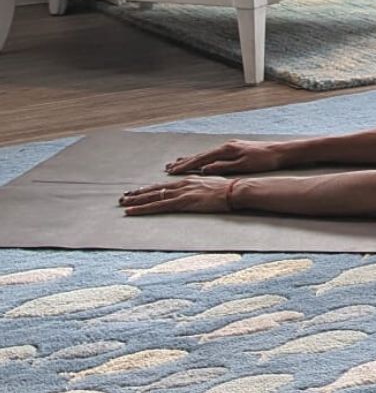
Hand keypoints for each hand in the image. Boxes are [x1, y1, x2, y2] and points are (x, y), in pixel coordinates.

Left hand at [118, 178, 233, 215]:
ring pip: (153, 196)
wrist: (235, 191)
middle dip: (138, 194)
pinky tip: (132, 212)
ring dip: (136, 201)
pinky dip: (143, 208)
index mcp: (188, 181)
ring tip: (123, 204)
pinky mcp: (183, 202)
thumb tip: (197, 193)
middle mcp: (182, 184)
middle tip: (123, 197)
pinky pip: (158, 206)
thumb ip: (200, 189)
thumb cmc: (228, 191)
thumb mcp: (212, 188)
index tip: (137, 192)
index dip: (149, 189)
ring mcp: (181, 193)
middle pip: (155, 189)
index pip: (164, 186)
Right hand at [165, 140, 282, 175]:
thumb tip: (204, 169)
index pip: (201, 159)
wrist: (281, 151)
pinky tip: (200, 160)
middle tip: (168, 167)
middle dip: (183, 162)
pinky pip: (214, 154)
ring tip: (178, 162)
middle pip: (201, 155)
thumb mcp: (243, 166)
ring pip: (206, 154)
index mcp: (226, 150)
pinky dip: (203, 158)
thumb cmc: (264, 160)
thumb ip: (223, 167)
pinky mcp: (236, 148)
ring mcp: (231, 146)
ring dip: (191, 159)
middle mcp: (226, 146)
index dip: (185, 166)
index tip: (171, 171)